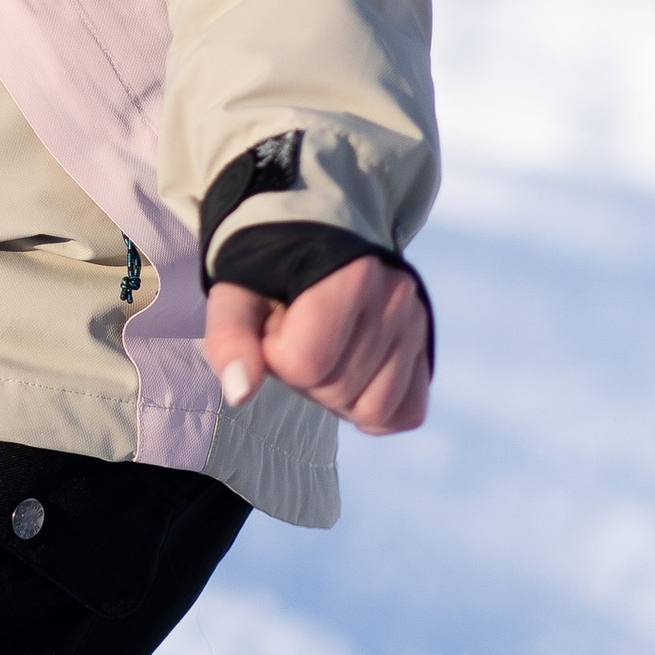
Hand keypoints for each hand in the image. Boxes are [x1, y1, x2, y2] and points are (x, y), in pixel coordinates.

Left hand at [204, 255, 430, 437]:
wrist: (311, 242)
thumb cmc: (269, 274)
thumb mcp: (236, 295)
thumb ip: (230, 339)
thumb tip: (239, 393)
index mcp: (349, 277)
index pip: (304, 364)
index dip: (275, 356)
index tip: (274, 325)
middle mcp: (394, 298)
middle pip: (337, 389)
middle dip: (304, 377)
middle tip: (298, 336)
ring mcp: (416, 325)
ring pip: (374, 409)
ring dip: (337, 396)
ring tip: (324, 351)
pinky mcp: (425, 348)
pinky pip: (407, 412)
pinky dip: (375, 410)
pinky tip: (351, 379)